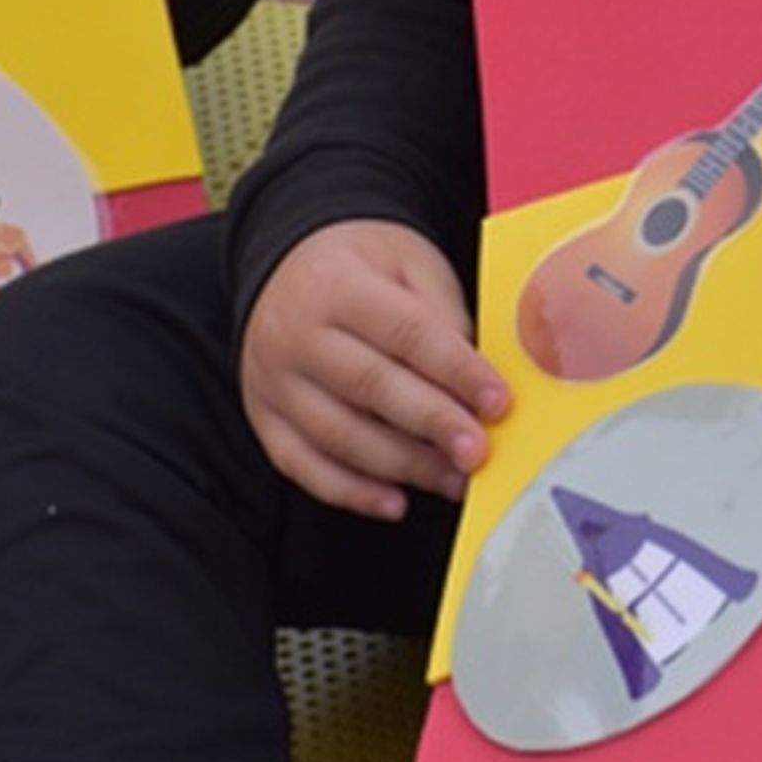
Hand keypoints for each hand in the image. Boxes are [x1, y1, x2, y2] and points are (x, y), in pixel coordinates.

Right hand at [241, 219, 510, 521]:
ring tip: (454, 478)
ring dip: (403, 466)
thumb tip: (477, 381)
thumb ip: (443, 314)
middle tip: (479, 452)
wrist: (291, 263)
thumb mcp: (409, 262)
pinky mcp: (264, 416)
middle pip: (370, 386)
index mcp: (338, 282)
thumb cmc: (364, 265)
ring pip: (339, 434)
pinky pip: (303, 465)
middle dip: (432, 424)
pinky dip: (351, 491)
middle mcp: (296, 332)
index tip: (497, 402)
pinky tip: (395, 500)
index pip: (405, 331)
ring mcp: (271, 379)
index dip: (456, 370)